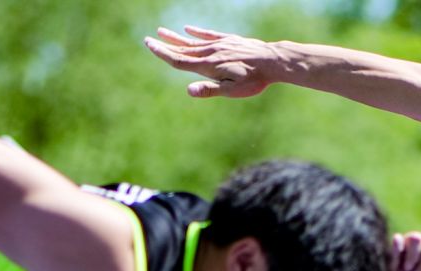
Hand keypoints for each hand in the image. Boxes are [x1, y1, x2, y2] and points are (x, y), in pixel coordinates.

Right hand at [143, 26, 285, 97]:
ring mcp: (219, 45)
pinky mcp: (228, 40)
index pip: (179, 61)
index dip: (163, 54)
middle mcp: (210, 53)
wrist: (272, 61)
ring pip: (193, 41)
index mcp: (208, 66)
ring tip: (163, 32)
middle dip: (164, 45)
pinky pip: (208, 35)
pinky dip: (196, 32)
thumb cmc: (253, 80)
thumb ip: (210, 90)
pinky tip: (188, 29)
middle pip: (182, 50)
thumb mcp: (232, 90)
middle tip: (148, 39)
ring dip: (176, 38)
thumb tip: (189, 91)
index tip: (150, 45)